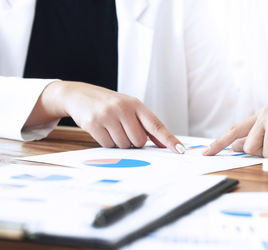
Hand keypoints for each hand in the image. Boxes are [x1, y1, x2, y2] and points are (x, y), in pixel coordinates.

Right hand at [25, 81, 184, 152]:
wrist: (79, 95)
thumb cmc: (109, 104)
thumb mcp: (129, 108)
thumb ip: (145, 124)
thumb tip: (164, 144)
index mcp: (136, 104)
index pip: (156, 125)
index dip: (169, 139)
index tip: (180, 150)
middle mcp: (123, 108)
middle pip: (139, 141)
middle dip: (133, 141)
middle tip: (124, 130)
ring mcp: (108, 115)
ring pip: (123, 145)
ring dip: (119, 142)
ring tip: (111, 128)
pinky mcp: (93, 123)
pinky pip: (107, 145)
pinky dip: (106, 142)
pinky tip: (102, 129)